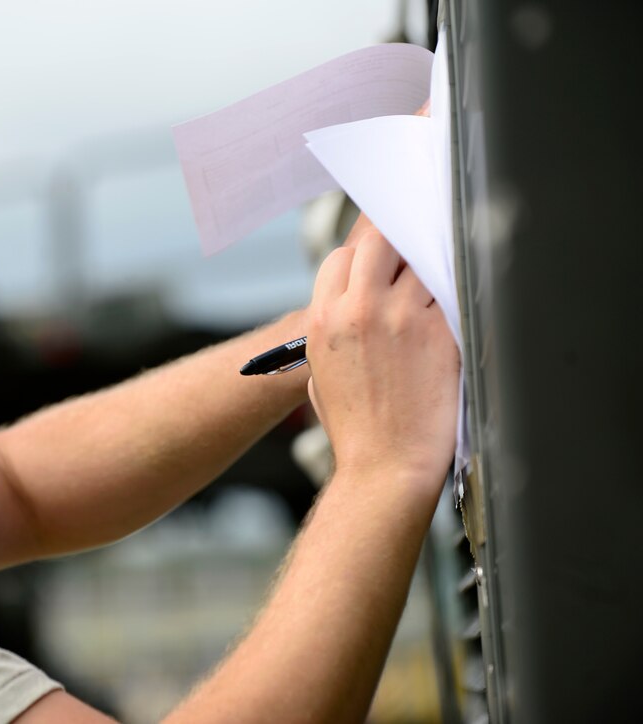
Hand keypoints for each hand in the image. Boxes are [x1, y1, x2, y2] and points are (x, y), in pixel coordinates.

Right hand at [305, 222, 457, 493]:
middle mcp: (358, 310)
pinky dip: (455, 287)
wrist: (386, 467)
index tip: (379, 258)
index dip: (362, 255)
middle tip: (412, 246)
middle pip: (378, 241)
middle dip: (395, 240)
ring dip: (429, 262)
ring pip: (419, 259)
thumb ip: (333, 330)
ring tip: (437, 274)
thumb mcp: (321, 373)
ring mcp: (401, 317)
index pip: (341, 257)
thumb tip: (352, 306)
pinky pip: (451, 288)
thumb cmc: (356, 430)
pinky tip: (458, 295)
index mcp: (323, 319)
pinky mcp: (439, 332)